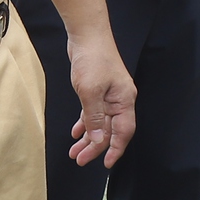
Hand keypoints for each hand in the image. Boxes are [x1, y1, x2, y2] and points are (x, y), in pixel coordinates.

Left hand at [64, 32, 137, 167]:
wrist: (88, 35)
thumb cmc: (92, 58)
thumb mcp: (90, 91)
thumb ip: (94, 118)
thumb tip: (98, 140)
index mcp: (124, 100)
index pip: (124, 131)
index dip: (115, 149)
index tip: (105, 164)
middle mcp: (120, 99)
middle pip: (110, 130)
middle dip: (95, 146)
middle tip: (80, 159)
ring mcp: (110, 95)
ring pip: (100, 123)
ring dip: (88, 138)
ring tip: (74, 151)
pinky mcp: (99, 90)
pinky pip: (94, 113)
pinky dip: (86, 123)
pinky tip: (76, 132)